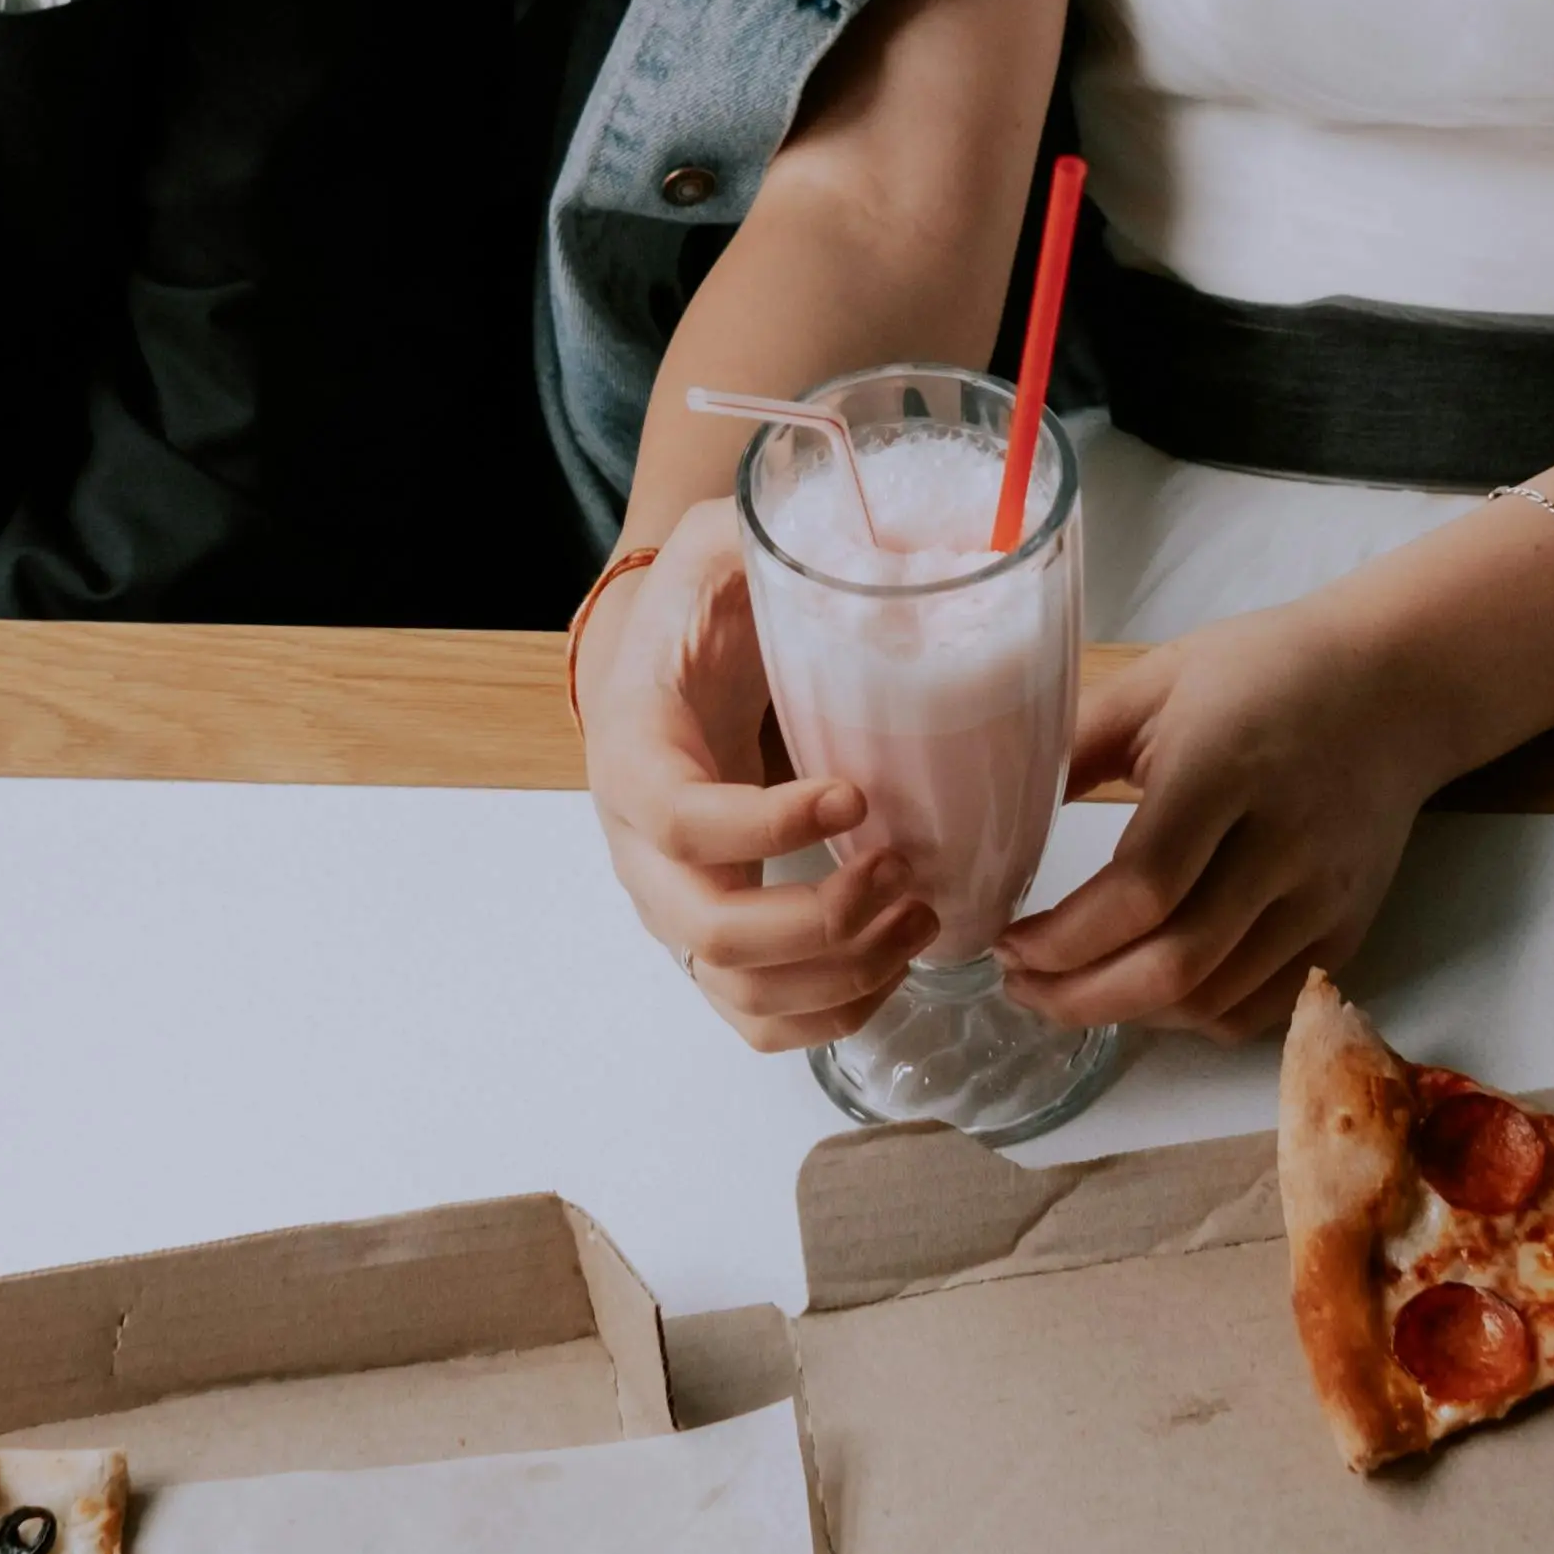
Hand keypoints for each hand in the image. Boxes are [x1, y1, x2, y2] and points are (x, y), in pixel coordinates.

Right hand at [578, 502, 933, 1051]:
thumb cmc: (704, 615)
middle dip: (823, 920)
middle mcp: (640, 848)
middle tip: (906, 876)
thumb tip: (857, 538)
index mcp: (634, 752)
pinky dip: (829, 1012)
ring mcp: (675, 903)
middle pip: (710, 930)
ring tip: (920, 914)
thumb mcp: (722, 551)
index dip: (764, 826)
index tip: (855, 793)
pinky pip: (756, 1015)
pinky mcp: (715, 938)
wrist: (665, 670)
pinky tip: (893, 965)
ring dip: (841, 971)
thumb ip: (765, 538)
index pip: (678, 818)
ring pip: (738, 986)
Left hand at [1001, 592, 1456, 1038]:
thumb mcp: (1157, 679)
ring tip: (1066, 990)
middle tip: (1018, 984)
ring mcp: (1322, 896)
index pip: (1140, 890)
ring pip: (1213, 1002)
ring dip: (1125, 1015)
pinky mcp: (1346, 929)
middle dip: (1075, 997)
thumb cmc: (1263, 670)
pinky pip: (1260, 1009)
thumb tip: (987, 818)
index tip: (1005, 937)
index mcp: (1225, 767)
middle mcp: (1283, 844)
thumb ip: (1072, 745)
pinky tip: (1145, 993)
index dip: (1060, 938)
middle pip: (1174, 966)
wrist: (1397, 685)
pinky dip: (1191, 1019)